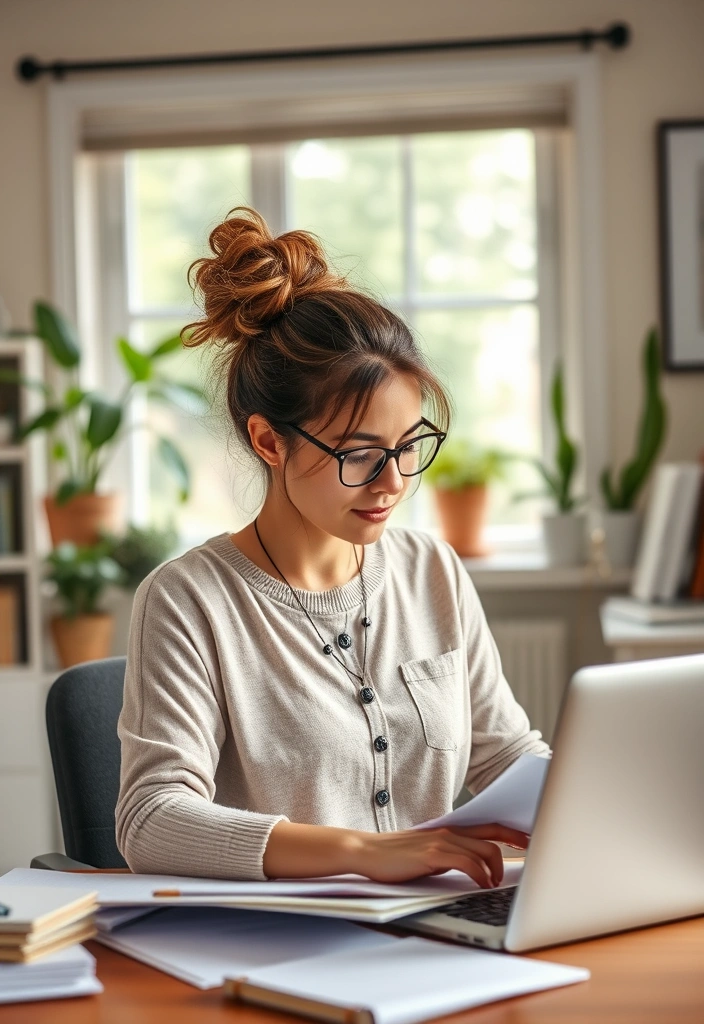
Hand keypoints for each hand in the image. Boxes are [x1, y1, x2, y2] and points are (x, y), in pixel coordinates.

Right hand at [351, 824, 529, 886]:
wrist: (367, 851)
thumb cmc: (397, 856)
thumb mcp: (429, 852)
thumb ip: (451, 855)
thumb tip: (476, 868)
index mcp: (451, 830)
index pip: (490, 825)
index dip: (513, 831)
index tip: (530, 839)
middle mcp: (450, 831)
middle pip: (494, 832)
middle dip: (517, 841)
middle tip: (534, 851)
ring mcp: (442, 841)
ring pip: (485, 848)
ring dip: (498, 867)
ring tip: (497, 882)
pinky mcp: (433, 854)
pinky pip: (468, 862)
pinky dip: (480, 874)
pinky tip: (482, 885)